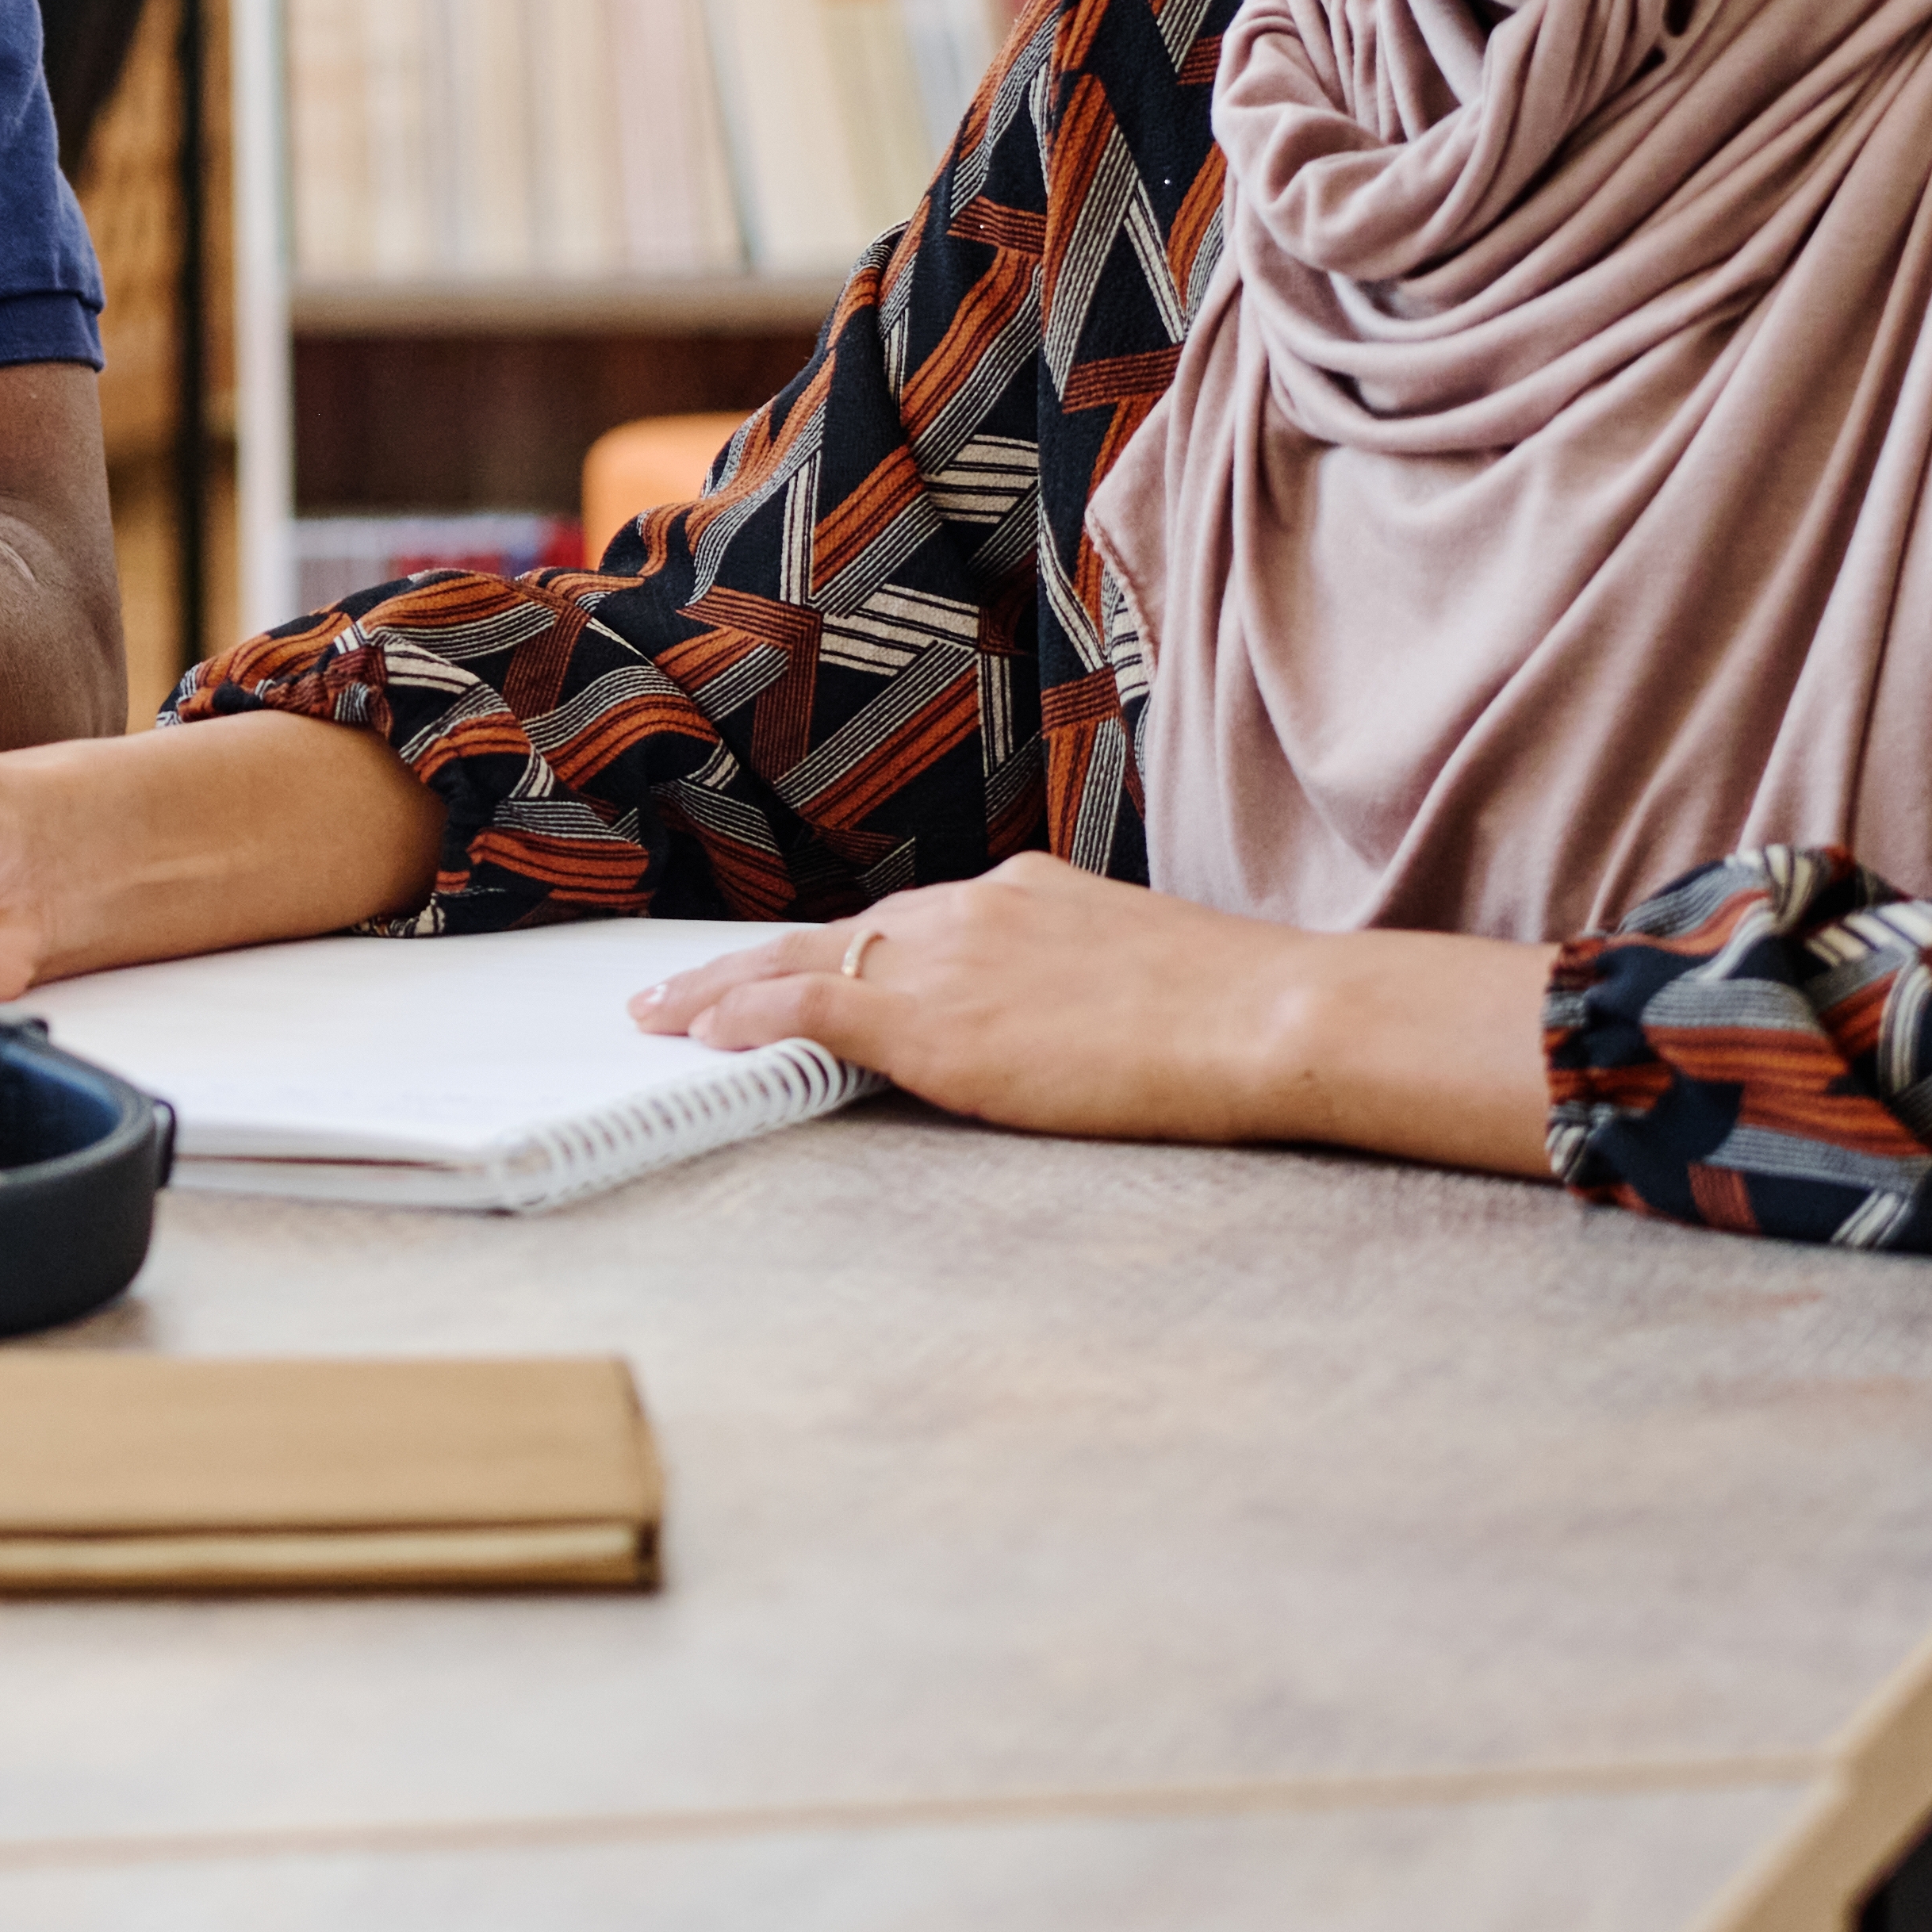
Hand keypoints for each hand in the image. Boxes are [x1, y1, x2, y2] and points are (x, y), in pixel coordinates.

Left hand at [633, 854, 1551, 1171]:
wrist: (1271, 1014)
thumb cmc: (1238, 1009)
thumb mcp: (1138, 969)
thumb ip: (1074, 977)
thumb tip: (1062, 1013)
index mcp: (1019, 893)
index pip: (901, 921)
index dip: (835, 949)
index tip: (788, 965)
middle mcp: (967, 908)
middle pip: (833, 932)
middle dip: (750, 963)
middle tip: (678, 989)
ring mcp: (945, 957)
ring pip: (801, 962)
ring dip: (722, 991)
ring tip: (660, 1016)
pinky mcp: (934, 1017)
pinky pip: (811, 1006)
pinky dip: (749, 1017)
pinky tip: (702, 1038)